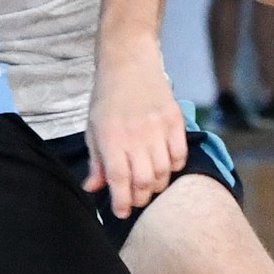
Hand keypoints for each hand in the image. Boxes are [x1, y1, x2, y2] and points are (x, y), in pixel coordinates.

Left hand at [83, 60, 187, 222]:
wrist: (129, 61)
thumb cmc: (107, 98)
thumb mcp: (93, 128)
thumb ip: (96, 161)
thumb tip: (93, 188)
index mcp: (111, 137)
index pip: (118, 179)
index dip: (121, 201)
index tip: (121, 212)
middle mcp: (136, 135)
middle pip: (144, 180)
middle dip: (140, 197)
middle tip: (136, 198)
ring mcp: (158, 127)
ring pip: (164, 171)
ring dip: (157, 184)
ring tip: (150, 183)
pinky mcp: (175, 119)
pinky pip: (180, 155)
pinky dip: (175, 166)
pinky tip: (165, 164)